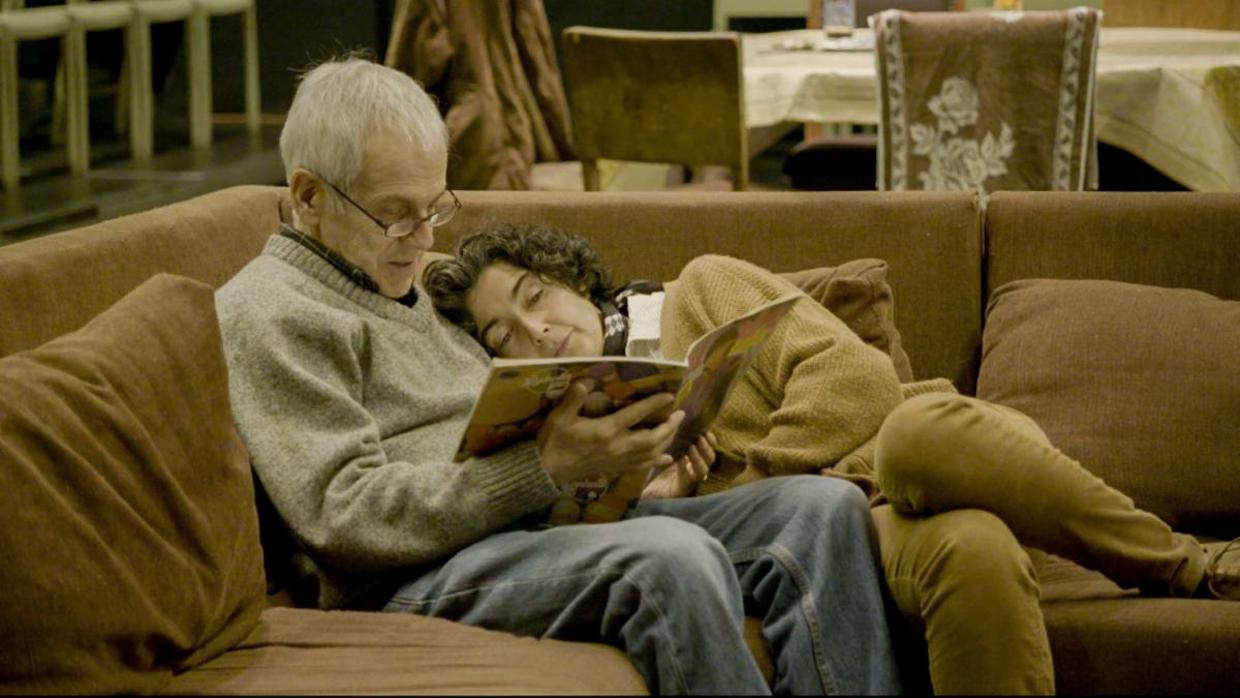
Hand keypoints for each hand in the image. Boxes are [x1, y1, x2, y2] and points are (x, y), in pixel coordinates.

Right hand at [537, 380, 684, 485]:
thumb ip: (574, 397)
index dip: (654, 404)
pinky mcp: (614, 469)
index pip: (635, 414)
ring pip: (650, 453)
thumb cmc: (553, 441)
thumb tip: (587, 379)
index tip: (669, 395)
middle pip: (651, 438)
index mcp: (606, 430)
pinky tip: (666, 458)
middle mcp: (617, 446)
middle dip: (669, 426)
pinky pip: (640, 466)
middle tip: (680, 414)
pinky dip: (655, 462)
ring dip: (666, 441)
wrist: (546, 470)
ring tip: (676, 429)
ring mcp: (617, 460)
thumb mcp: (560, 416)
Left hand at [641, 431, 715, 499]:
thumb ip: (672, 441)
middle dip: (707, 447)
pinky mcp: (683, 489)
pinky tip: (682, 458)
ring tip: (693, 445)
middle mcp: (695, 471)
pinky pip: (690, 478)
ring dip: (700, 456)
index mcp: (693, 462)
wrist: (646, 493)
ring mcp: (690, 481)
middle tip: (701, 436)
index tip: (706, 430)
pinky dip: (687, 467)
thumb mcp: (665, 453)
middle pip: (710, 459)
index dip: (710, 441)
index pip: (708, 450)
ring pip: (704, 469)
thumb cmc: (655, 472)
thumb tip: (675, 420)